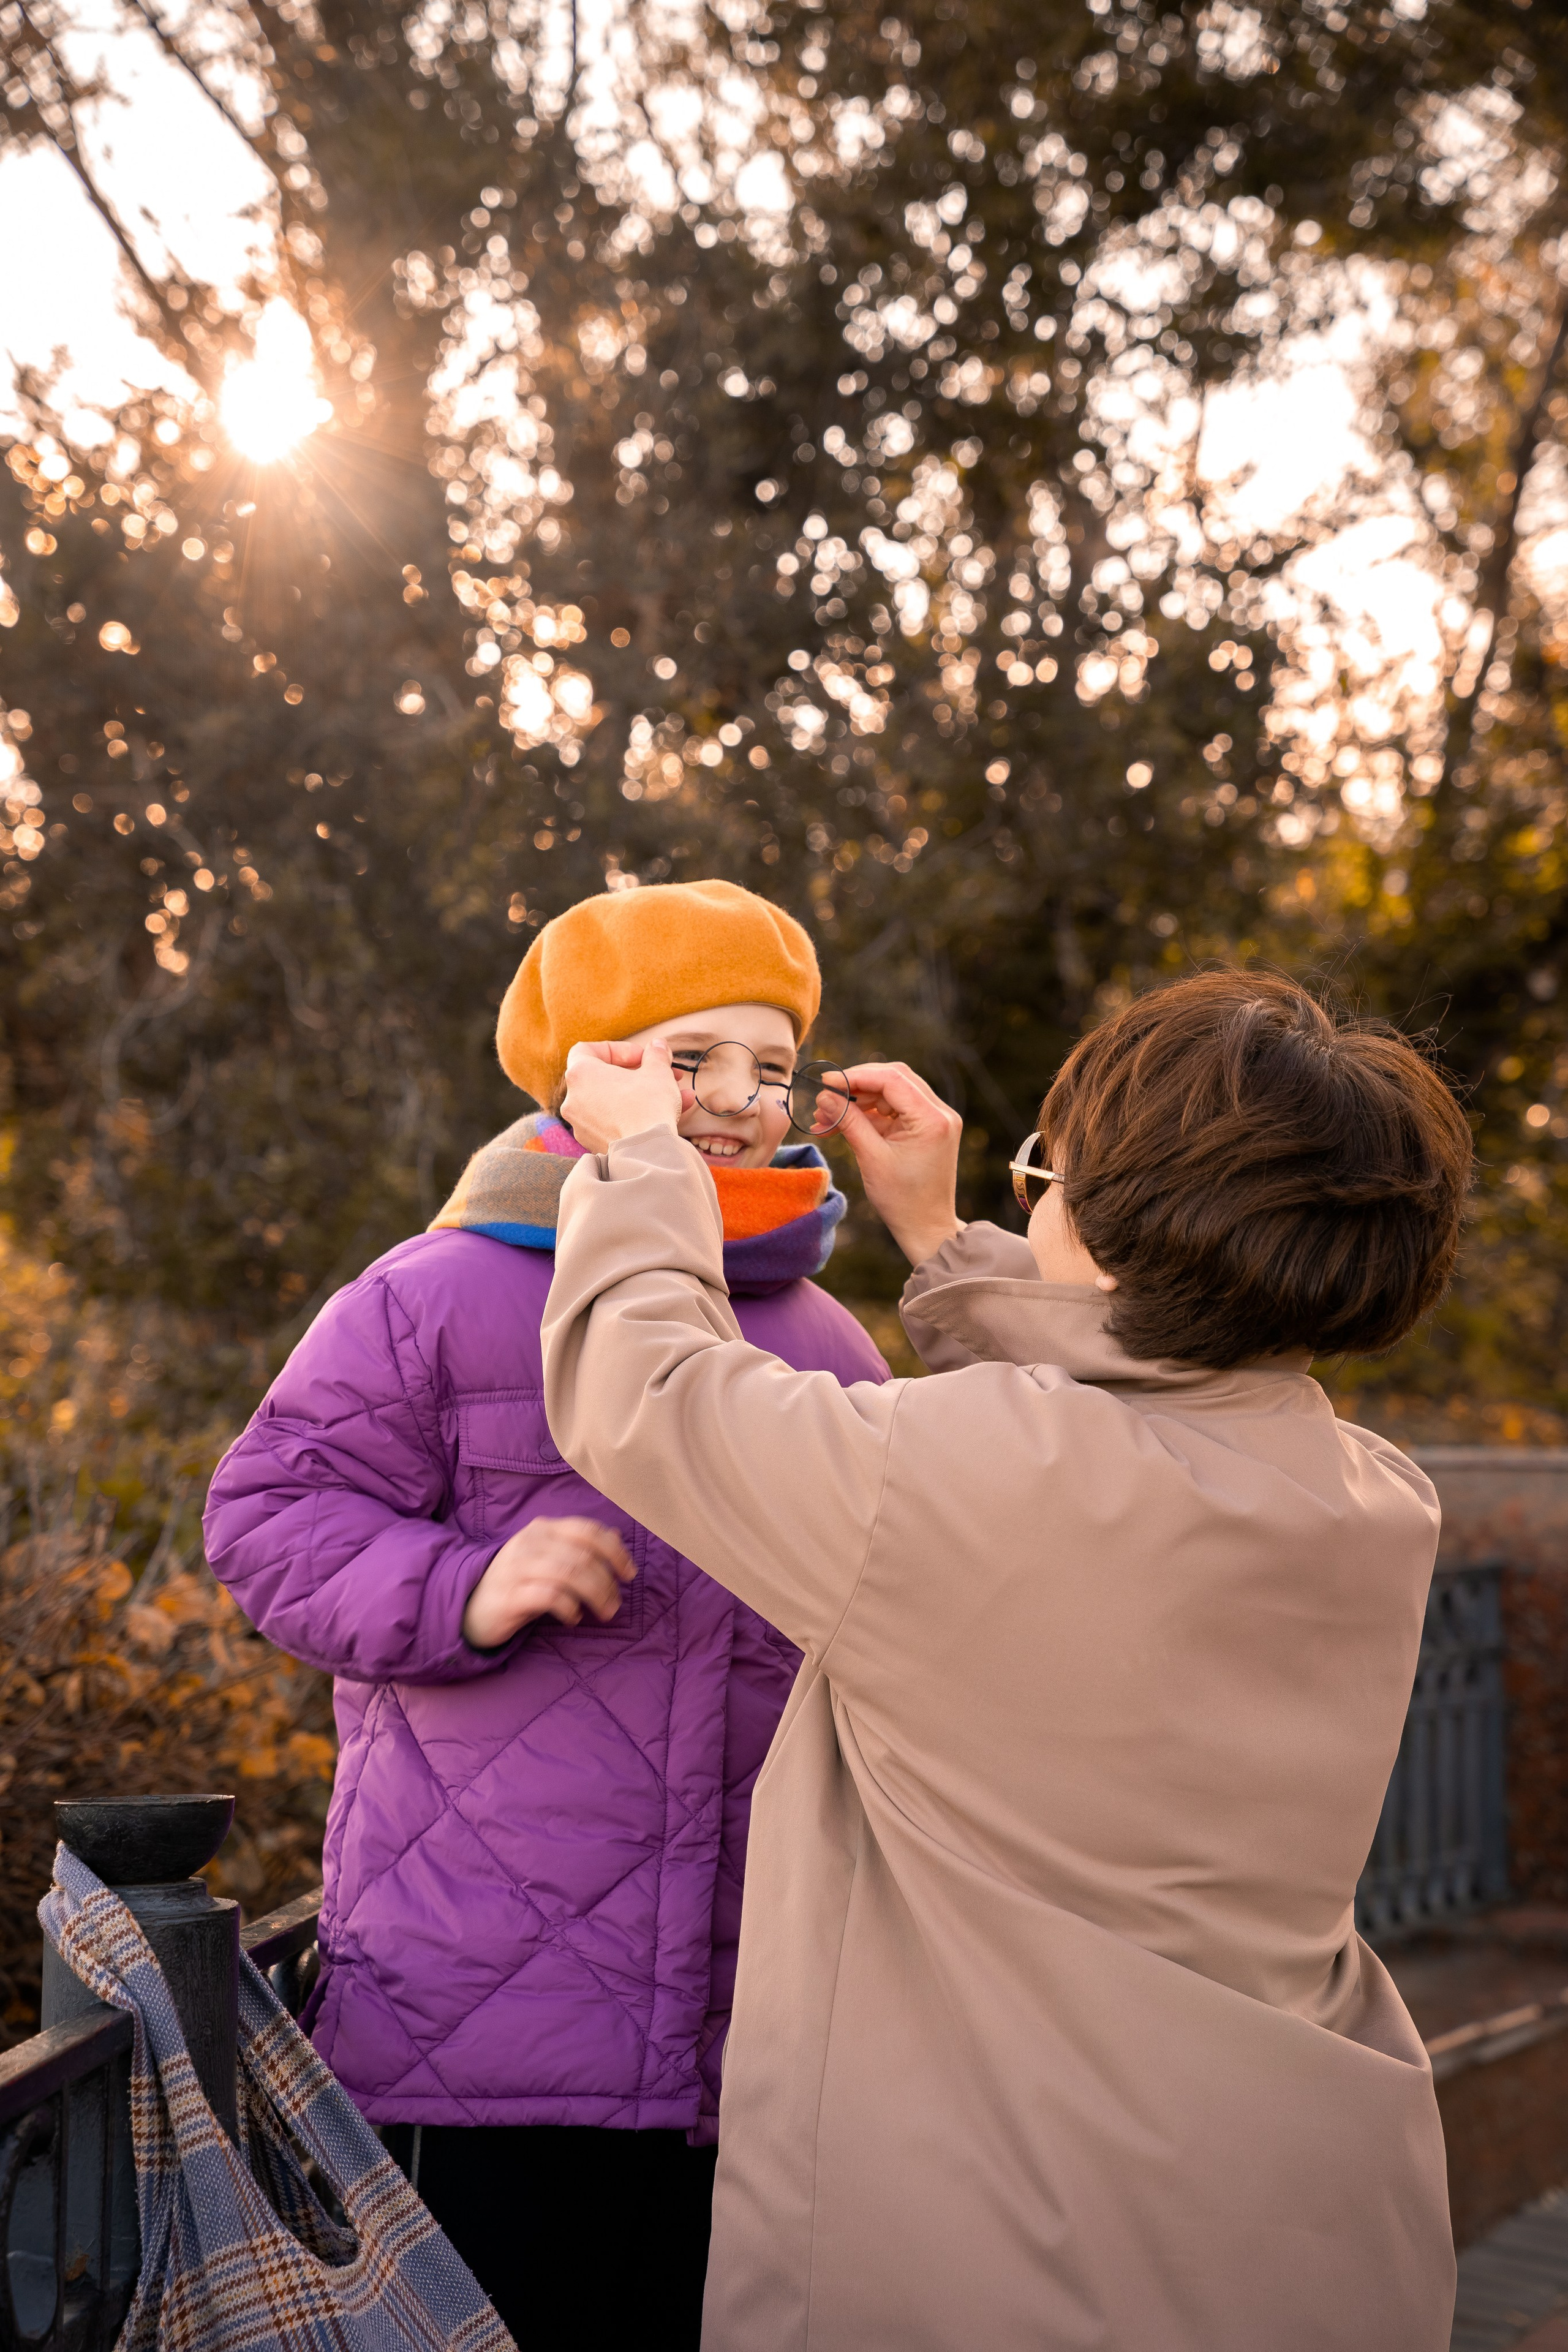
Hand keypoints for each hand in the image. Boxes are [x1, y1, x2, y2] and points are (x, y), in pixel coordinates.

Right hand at [462, 1515, 635, 1648]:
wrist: (467, 1605)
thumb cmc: (517, 1583)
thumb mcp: (547, 1559)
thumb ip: (578, 1548)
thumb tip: (616, 1540)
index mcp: (543, 1529)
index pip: (588, 1531)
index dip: (615, 1551)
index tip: (629, 1574)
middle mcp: (530, 1543)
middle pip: (583, 1555)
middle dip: (607, 1582)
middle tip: (615, 1605)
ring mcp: (517, 1568)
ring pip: (571, 1573)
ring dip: (595, 1595)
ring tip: (603, 1613)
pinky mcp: (509, 1595)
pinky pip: (550, 1596)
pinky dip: (569, 1607)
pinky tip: (573, 1618)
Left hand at [559, 1038, 686, 1153]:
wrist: (647, 1153)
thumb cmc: (647, 1106)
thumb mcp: (657, 1071)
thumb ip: (656, 1054)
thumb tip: (658, 1047)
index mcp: (580, 1074)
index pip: (587, 1050)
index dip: (616, 1049)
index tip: (640, 1056)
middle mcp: (573, 1099)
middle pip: (603, 1078)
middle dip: (637, 1074)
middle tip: (661, 1074)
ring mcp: (581, 1124)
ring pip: (614, 1101)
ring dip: (642, 1095)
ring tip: (675, 1095)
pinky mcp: (594, 1143)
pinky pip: (615, 1121)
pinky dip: (636, 1115)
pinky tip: (669, 1115)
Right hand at [834, 1062, 964, 1267]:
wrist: (925, 1228)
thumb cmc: (902, 1200)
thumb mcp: (871, 1157)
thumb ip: (849, 1121)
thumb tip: (824, 1096)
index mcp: (932, 1119)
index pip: (891, 1079)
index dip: (855, 1076)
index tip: (826, 1082)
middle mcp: (940, 1113)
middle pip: (893, 1079)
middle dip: (856, 1087)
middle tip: (825, 1097)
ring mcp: (935, 1119)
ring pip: (890, 1093)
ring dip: (858, 1102)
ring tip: (825, 1117)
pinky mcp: (925, 1128)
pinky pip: (893, 1110)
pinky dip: (868, 1115)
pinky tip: (840, 1123)